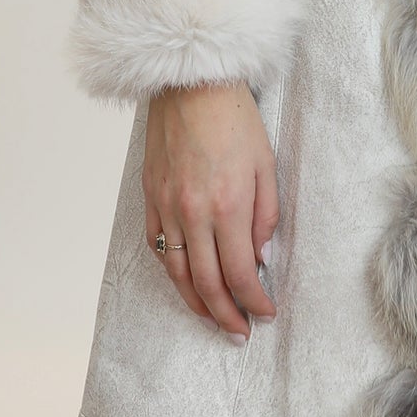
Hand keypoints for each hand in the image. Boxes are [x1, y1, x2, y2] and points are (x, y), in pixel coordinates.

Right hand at [143, 82, 279, 342]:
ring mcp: (166, 206)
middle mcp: (192, 213)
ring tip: (212, 319)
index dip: (254, 301)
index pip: (240, 272)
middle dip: (225, 314)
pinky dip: (171, 271)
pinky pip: (157, 246)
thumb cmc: (234, 118)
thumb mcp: (266, 165)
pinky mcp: (150, 196)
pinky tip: (185, 282)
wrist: (190, 83)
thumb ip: (266, 215)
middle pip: (207, 282)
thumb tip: (260, 256)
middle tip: (240, 332)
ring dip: (195, 302)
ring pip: (177, 271)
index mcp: (227, 205)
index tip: (266, 314)